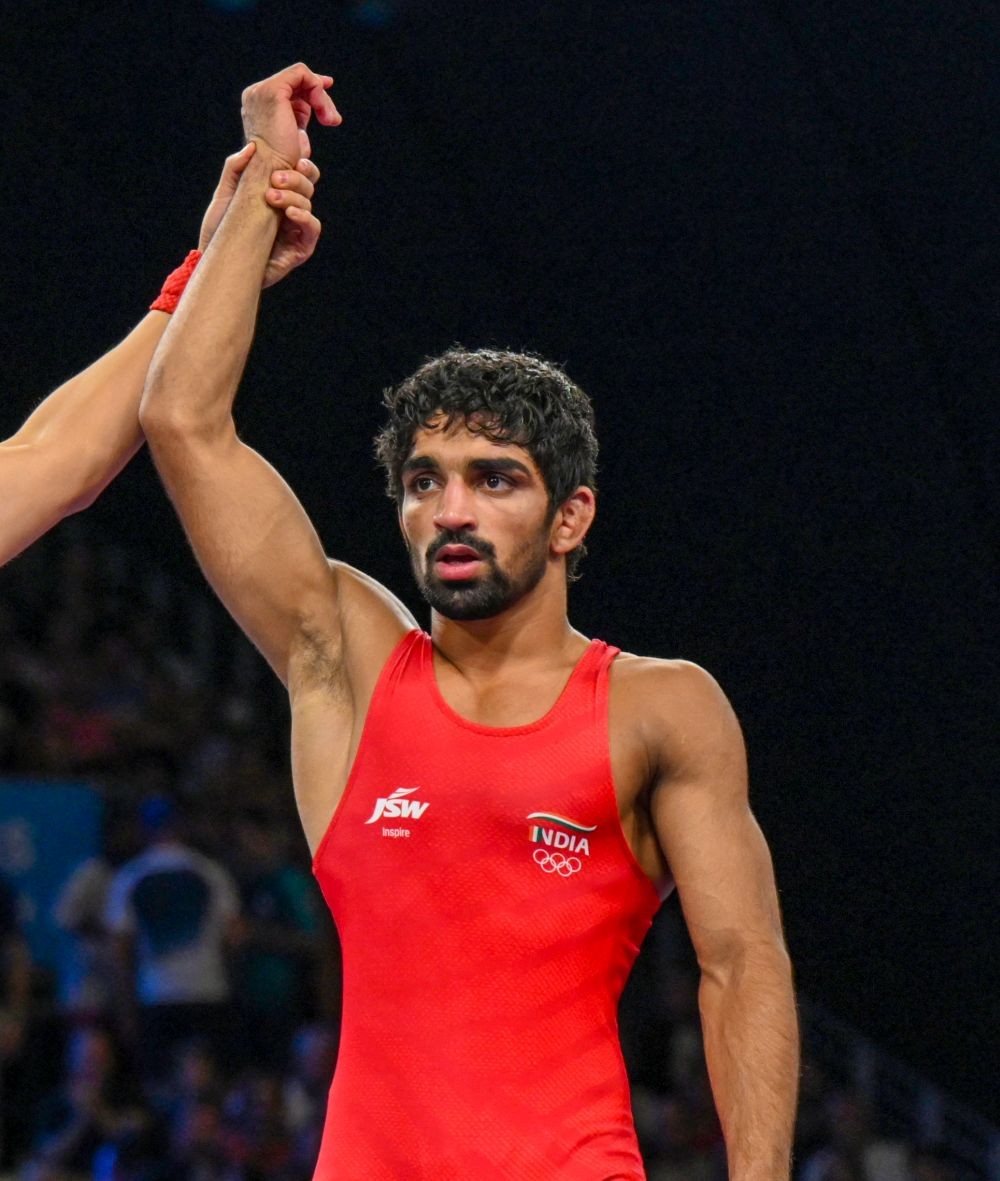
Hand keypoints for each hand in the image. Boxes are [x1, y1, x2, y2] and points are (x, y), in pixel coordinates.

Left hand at [199, 140, 321, 287]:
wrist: (217, 262)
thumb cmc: (220, 232)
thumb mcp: (225, 194)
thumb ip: (236, 168)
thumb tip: (252, 147)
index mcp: (277, 194)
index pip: (299, 172)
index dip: (301, 161)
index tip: (293, 154)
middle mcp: (290, 209)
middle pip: (308, 183)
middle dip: (295, 176)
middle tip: (275, 178)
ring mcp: (296, 229)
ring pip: (309, 202)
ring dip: (294, 195)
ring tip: (271, 197)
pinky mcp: (300, 248)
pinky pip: (313, 228)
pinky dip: (305, 217)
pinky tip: (290, 212)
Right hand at [241, 62, 340, 168]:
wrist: (273, 174)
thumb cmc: (284, 163)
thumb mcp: (293, 134)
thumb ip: (299, 114)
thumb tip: (315, 104)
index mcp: (258, 103)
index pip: (289, 87)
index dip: (312, 90)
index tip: (328, 103)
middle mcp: (256, 93)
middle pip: (296, 80)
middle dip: (320, 97)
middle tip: (333, 119)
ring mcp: (262, 91)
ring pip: (301, 76)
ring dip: (322, 98)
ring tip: (330, 120)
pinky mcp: (273, 91)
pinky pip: (302, 75)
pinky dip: (318, 91)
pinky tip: (324, 112)